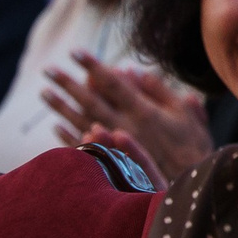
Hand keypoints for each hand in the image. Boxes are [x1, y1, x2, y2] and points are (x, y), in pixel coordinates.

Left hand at [41, 55, 210, 181]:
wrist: (191, 186)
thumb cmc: (193, 147)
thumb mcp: (185, 114)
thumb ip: (159, 91)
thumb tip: (132, 70)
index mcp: (142, 111)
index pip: (111, 83)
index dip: (92, 66)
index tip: (75, 52)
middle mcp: (124, 126)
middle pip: (90, 100)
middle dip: (67, 83)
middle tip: (48, 69)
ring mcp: (114, 147)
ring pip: (81, 121)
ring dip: (61, 106)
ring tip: (44, 92)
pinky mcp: (111, 164)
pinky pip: (84, 148)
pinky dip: (68, 136)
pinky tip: (55, 125)